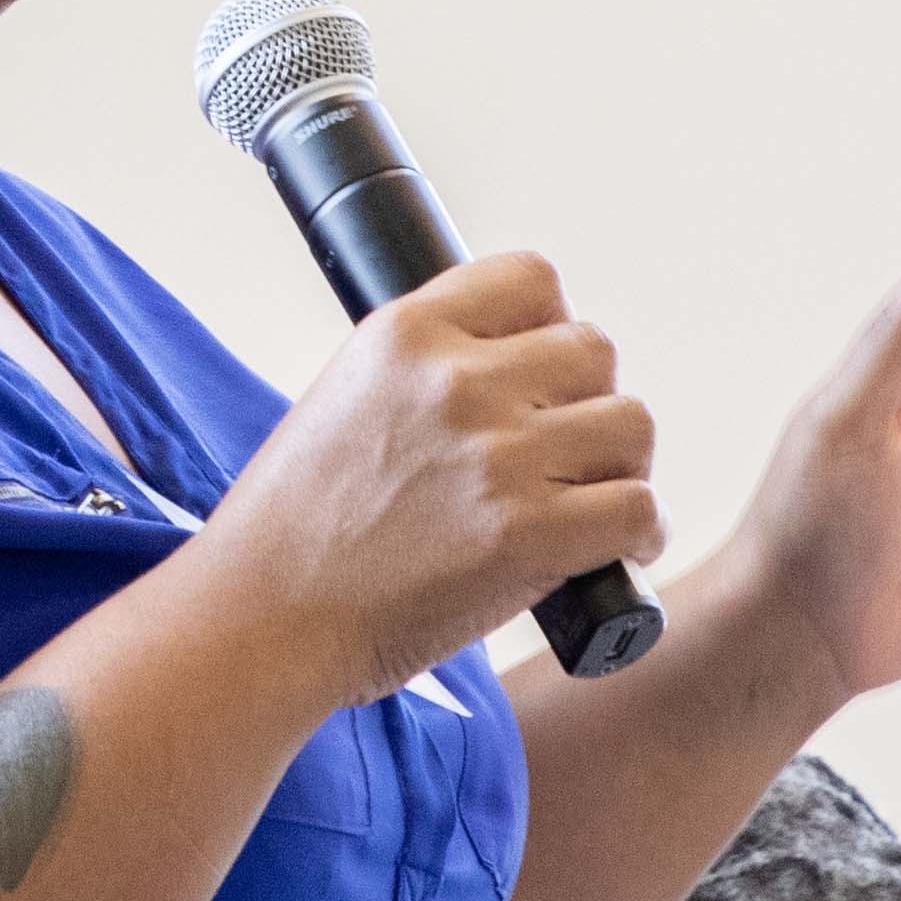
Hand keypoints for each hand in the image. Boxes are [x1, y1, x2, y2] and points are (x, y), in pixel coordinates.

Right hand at [201, 250, 660, 704]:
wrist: (261, 621)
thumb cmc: (296, 527)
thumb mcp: (346, 397)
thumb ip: (428, 369)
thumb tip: (522, 368)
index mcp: (407, 332)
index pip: (534, 279)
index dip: (551, 328)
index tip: (541, 378)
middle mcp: (456, 381)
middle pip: (594, 351)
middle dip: (589, 403)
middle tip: (565, 456)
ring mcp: (496, 457)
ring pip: (630, 425)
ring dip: (620, 468)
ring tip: (589, 504)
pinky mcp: (525, 537)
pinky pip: (638, 509)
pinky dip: (640, 535)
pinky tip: (614, 553)